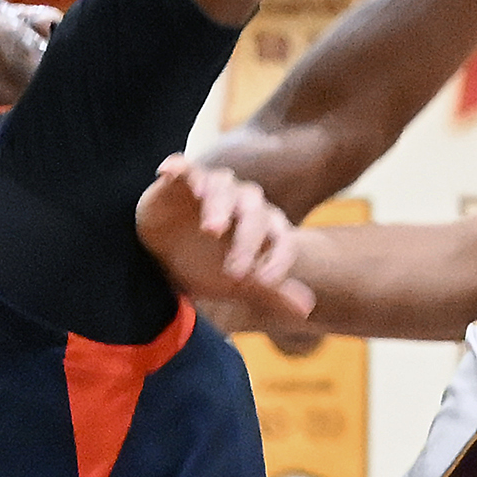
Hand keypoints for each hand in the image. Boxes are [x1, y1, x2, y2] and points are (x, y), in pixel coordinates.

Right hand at [136, 155, 316, 324]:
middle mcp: (243, 201)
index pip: (281, 237)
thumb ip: (272, 292)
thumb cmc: (208, 266)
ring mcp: (214, 188)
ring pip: (223, 185)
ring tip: (213, 228)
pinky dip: (178, 168)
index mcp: (264, 225)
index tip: (264, 282)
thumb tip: (308, 308)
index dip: (278, 258)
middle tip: (234, 271)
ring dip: (219, 205)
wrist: (168, 254)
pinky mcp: (183, 180)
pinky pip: (184, 169)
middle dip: (248, 239)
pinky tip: (168, 173)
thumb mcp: (239, 285)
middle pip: (254, 210)